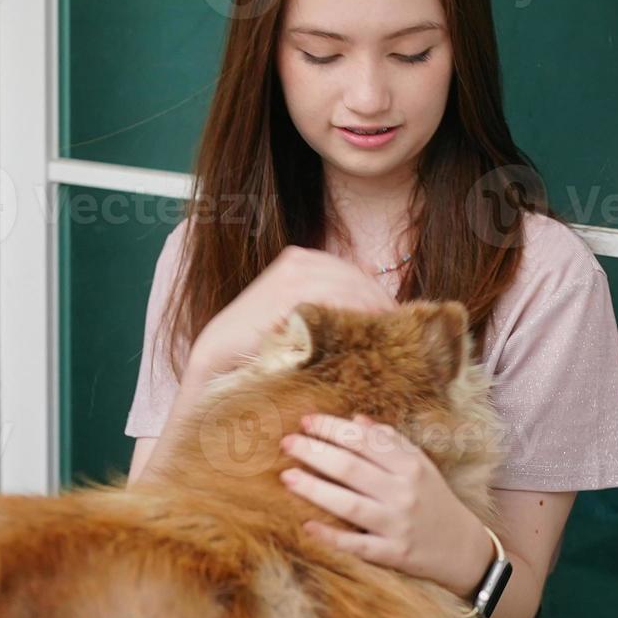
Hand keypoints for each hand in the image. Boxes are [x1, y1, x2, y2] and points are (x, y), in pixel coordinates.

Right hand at [188, 245, 396, 379]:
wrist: (217, 358)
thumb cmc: (260, 343)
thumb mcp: (299, 317)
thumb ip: (327, 307)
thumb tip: (375, 315)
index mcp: (302, 259)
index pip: (355, 273)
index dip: (379, 296)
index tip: (398, 321)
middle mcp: (298, 260)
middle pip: (356, 277)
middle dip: (380, 303)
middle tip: (400, 333)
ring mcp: (291, 274)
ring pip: (349, 286)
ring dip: (371, 309)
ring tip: (386, 336)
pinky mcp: (286, 293)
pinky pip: (332, 299)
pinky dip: (351, 314)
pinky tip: (362, 335)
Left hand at [278, 413, 492, 597]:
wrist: (464, 549)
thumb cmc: (435, 500)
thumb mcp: (421, 466)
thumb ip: (390, 441)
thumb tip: (355, 419)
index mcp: (410, 465)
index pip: (364, 440)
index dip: (332, 428)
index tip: (305, 421)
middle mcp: (403, 491)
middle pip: (351, 467)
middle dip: (315, 452)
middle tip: (287, 443)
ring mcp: (398, 524)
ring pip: (349, 504)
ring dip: (315, 489)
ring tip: (288, 477)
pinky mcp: (393, 554)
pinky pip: (357, 544)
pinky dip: (332, 536)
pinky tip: (307, 526)